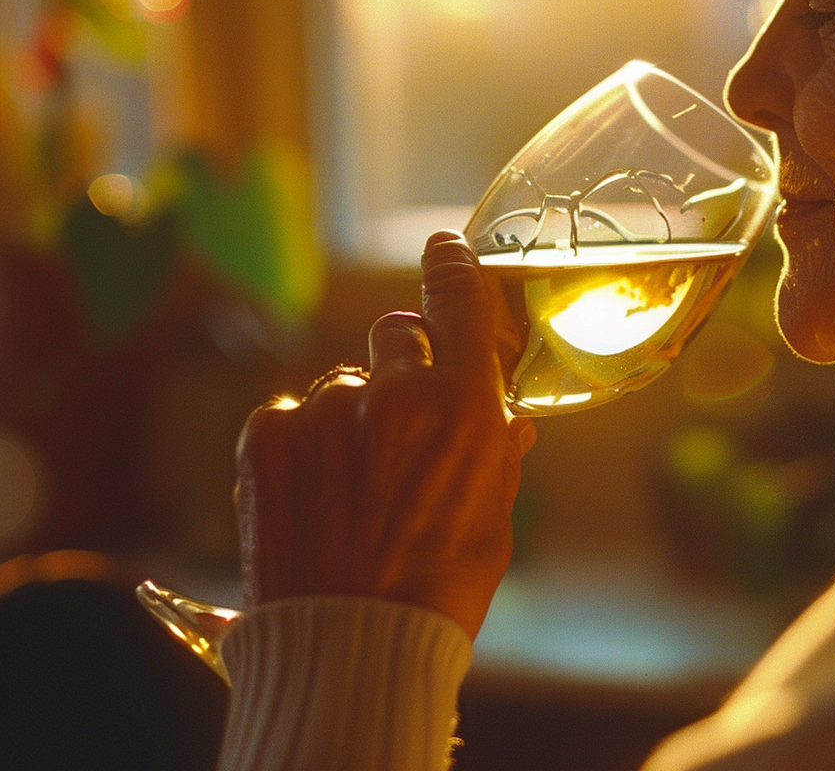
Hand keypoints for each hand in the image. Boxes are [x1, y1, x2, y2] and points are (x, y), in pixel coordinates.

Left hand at [234, 231, 534, 637]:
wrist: (347, 644)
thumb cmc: (438, 588)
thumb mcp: (493, 519)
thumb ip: (497, 455)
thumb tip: (507, 421)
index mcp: (463, 404)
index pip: (460, 297)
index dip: (452, 265)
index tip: (444, 249)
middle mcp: (393, 391)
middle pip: (396, 335)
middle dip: (404, 364)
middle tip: (402, 418)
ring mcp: (324, 408)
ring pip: (342, 383)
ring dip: (352, 415)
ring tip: (352, 486)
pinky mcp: (268, 433)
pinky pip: (292, 412)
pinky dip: (305, 440)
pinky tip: (315, 492)